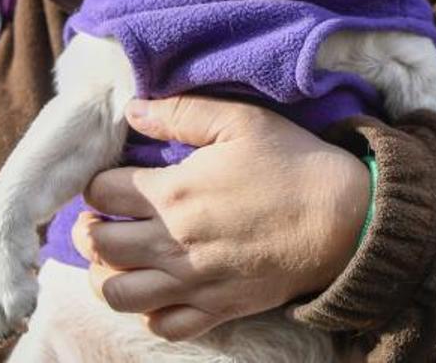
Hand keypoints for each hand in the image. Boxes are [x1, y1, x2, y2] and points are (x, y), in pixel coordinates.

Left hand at [71, 96, 369, 341]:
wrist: (345, 220)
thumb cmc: (293, 164)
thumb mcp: (241, 120)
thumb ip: (181, 112)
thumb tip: (132, 109)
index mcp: (174, 192)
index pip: (100, 193)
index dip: (97, 183)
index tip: (110, 180)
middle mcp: (174, 243)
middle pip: (99, 245)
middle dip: (91, 229)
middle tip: (104, 219)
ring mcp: (194, 282)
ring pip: (117, 294)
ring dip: (106, 276)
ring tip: (119, 259)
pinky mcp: (218, 309)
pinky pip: (163, 327)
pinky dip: (149, 313)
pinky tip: (156, 291)